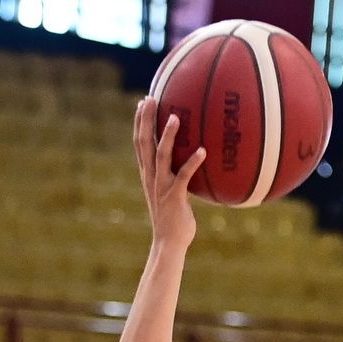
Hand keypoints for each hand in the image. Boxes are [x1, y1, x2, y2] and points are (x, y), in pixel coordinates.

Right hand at [134, 99, 205, 247]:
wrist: (169, 243)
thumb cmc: (175, 219)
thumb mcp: (173, 193)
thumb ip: (177, 176)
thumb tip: (194, 160)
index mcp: (148, 174)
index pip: (139, 143)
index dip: (139, 122)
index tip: (143, 102)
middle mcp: (151, 177)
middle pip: (143, 143)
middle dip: (146, 120)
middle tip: (150, 98)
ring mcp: (161, 186)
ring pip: (161, 156)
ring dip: (167, 136)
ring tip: (176, 117)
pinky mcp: (175, 197)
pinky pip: (184, 176)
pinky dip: (193, 163)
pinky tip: (203, 151)